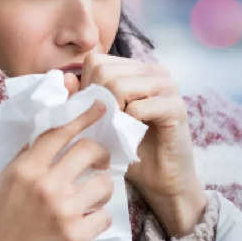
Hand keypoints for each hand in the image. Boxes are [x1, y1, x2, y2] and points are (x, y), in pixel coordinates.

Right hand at [0, 98, 112, 240]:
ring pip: (104, 184)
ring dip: (100, 190)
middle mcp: (45, 185)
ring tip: (89, 200)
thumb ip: (24, 160)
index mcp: (24, 170)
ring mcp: (63, 211)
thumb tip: (48, 137)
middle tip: (99, 163)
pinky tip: (82, 226)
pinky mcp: (77, 238)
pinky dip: (97, 220)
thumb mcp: (0, 186)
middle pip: (89, 151)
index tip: (100, 107)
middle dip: (100, 154)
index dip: (83, 117)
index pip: (59, 133)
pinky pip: (104, 217)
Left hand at [79, 53, 205, 236]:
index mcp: (134, 68)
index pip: (96, 61)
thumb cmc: (126, 147)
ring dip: (110, 114)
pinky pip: (137, 108)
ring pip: (118, 86)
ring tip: (116, 129)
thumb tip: (65, 78)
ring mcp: (167, 86)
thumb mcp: (97, 120)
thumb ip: (81, 98)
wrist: (160, 179)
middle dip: (97, 102)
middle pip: (105, 72)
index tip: (94, 112)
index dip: (87, 87)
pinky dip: (126, 125)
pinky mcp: (176, 107)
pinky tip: (131, 135)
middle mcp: (153, 71)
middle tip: (105, 124)